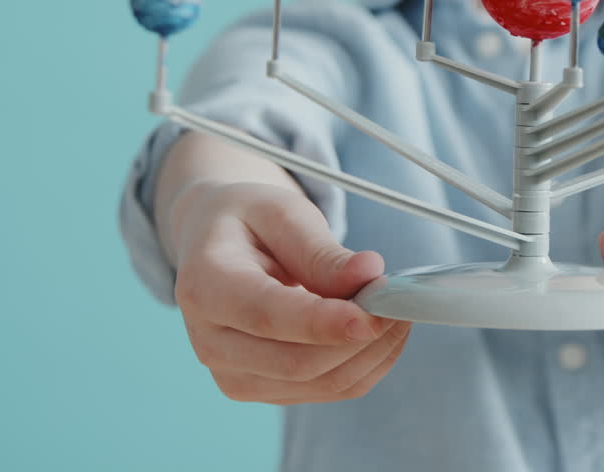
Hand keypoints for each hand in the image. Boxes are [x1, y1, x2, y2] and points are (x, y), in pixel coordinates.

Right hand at [170, 182, 410, 404]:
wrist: (220, 247)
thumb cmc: (251, 223)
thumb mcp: (282, 214)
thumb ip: (321, 251)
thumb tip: (368, 274)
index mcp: (204, 287)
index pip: (267, 317)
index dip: (324, 322)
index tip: (373, 315)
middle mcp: (210, 343)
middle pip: (299, 362)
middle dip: (362, 336)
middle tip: (399, 298)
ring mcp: (235, 374)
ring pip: (323, 383)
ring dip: (374, 350)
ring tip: (395, 307)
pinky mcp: (265, 390)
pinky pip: (332, 389)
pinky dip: (370, 363)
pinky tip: (382, 330)